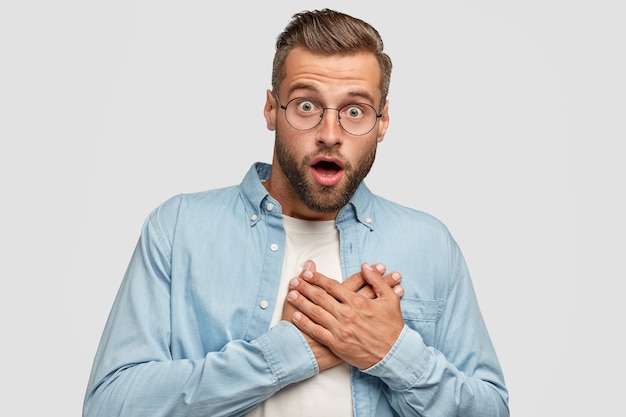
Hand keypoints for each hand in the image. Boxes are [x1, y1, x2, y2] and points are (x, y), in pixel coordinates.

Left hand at [286, 261, 404, 369]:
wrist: (393, 355)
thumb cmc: (392, 327)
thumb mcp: (390, 299)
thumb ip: (377, 281)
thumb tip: (366, 266)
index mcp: (357, 302)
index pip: (332, 286)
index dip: (317, 278)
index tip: (307, 273)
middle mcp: (347, 314)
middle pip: (320, 297)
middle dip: (305, 287)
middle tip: (294, 281)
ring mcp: (341, 330)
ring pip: (316, 312)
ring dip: (301, 303)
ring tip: (290, 295)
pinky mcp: (337, 344)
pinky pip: (317, 332)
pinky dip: (306, 323)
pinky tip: (297, 316)